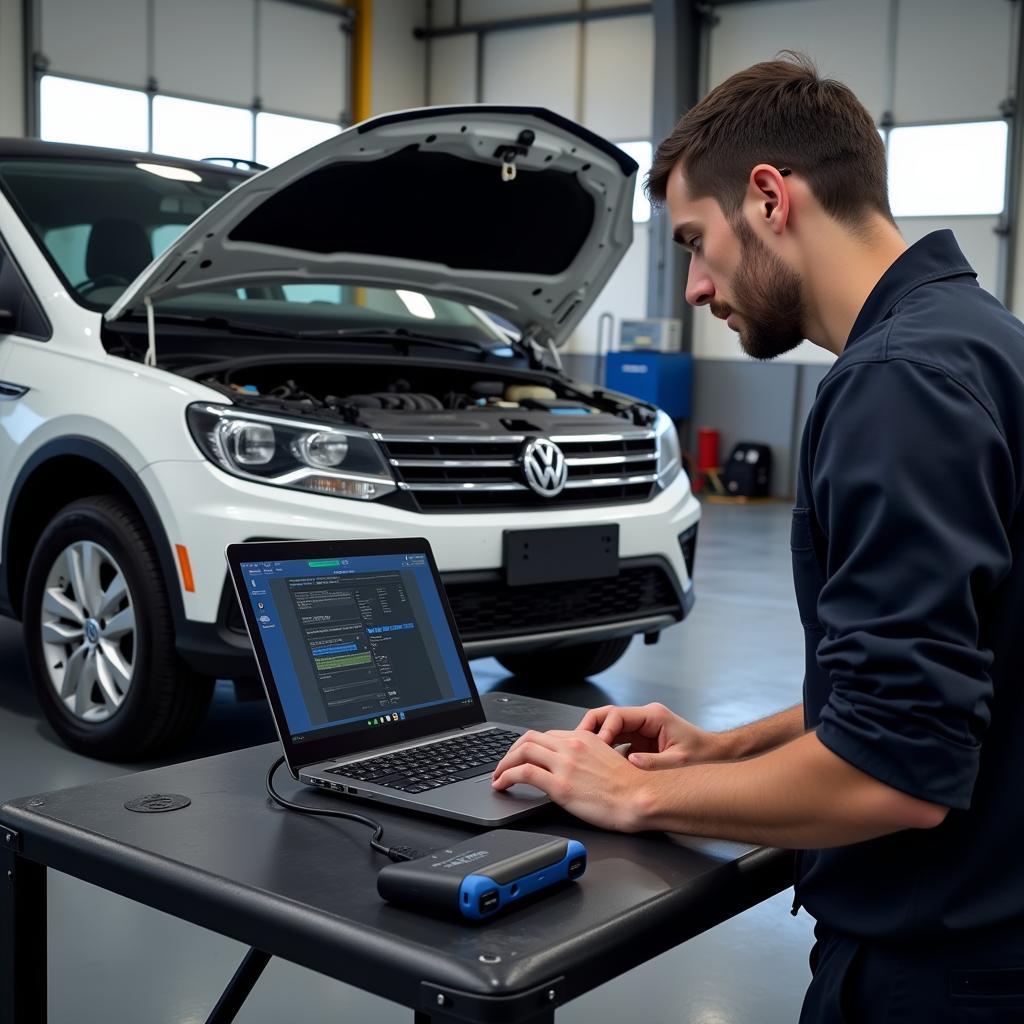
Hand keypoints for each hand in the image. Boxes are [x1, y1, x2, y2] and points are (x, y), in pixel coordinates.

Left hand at [491, 729, 648, 831]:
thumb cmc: (630, 786)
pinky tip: (502, 784)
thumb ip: (588, 756)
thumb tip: (573, 765)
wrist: (640, 797)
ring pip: (522, 752)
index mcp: (584, 738)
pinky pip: (524, 773)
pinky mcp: (560, 785)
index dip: (529, 746)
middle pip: (529, 739)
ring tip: (498, 776)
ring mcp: (565, 764)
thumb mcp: (608, 758)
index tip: (521, 756)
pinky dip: (507, 776)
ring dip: (504, 763)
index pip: (546, 735)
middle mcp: (571, 746)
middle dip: (511, 751)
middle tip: (503, 764)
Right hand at [576, 702, 721, 769]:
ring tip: (584, 756)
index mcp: (653, 717)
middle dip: (591, 730)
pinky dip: (606, 751)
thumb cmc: (702, 755)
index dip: (602, 729)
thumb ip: (654, 762)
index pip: (617, 715)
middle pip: (607, 717)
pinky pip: (617, 741)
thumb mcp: (678, 761)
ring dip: (596, 741)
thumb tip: (630, 762)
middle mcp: (644, 719)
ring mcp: (641, 729)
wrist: (715, 756)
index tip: (595, 745)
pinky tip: (600, 765)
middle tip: (578, 746)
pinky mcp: (640, 740)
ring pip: (609, 728)